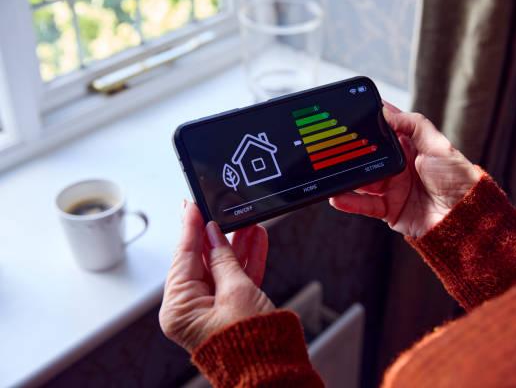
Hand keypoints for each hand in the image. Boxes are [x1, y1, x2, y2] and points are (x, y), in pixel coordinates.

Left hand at [159, 201, 273, 351]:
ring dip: (236, 246)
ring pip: (222, 268)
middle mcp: (191, 311)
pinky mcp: (230, 312)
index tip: (192, 205)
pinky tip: (255, 241)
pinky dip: (246, 262)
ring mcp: (211, 311)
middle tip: (220, 209)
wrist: (275, 373)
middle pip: (202, 261)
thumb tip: (213, 234)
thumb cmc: (252, 344)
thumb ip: (224, 259)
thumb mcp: (237, 291)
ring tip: (248, 222)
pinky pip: (235, 280)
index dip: (190, 228)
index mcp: (180, 309)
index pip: (183, 257)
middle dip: (217, 235)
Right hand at [329, 101, 481, 237]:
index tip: (350, 112)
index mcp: (409, 147)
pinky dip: (349, 202)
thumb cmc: (457, 178)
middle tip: (333, 144)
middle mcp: (396, 166)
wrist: (466, 217)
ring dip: (346, 177)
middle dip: (351, 151)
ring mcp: (390, 188)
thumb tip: (385, 110)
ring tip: (330, 172)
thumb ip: (413, 124)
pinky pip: (364, 205)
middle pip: (367, 155)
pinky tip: (337, 197)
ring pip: (361, 180)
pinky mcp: (387, 209)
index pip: (383, 130)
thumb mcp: (438, 144)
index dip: (368, 121)